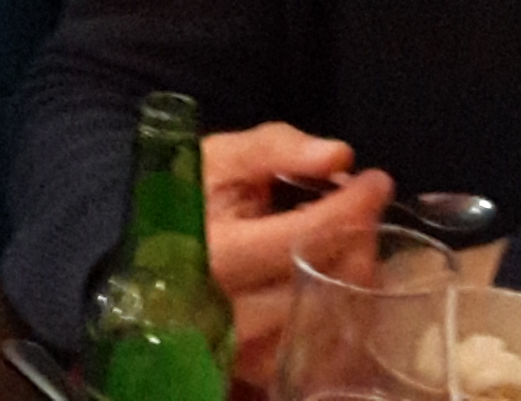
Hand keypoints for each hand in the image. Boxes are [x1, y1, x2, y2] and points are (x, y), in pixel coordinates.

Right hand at [200, 122, 394, 390]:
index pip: (308, 234)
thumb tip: (338, 156)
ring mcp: (248, 350)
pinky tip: (335, 281)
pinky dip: (343, 313)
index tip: (375, 181)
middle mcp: (231, 312)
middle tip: (362, 211)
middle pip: (331, 279)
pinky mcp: (259, 372)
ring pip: (337, 317)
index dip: (353, 205)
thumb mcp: (218, 158)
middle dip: (360, 238)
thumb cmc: (186, 199)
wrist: (145, 254)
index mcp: (215, 254)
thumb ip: (275, 148)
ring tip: (347, 243)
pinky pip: (327, 348)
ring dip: (357, 275)